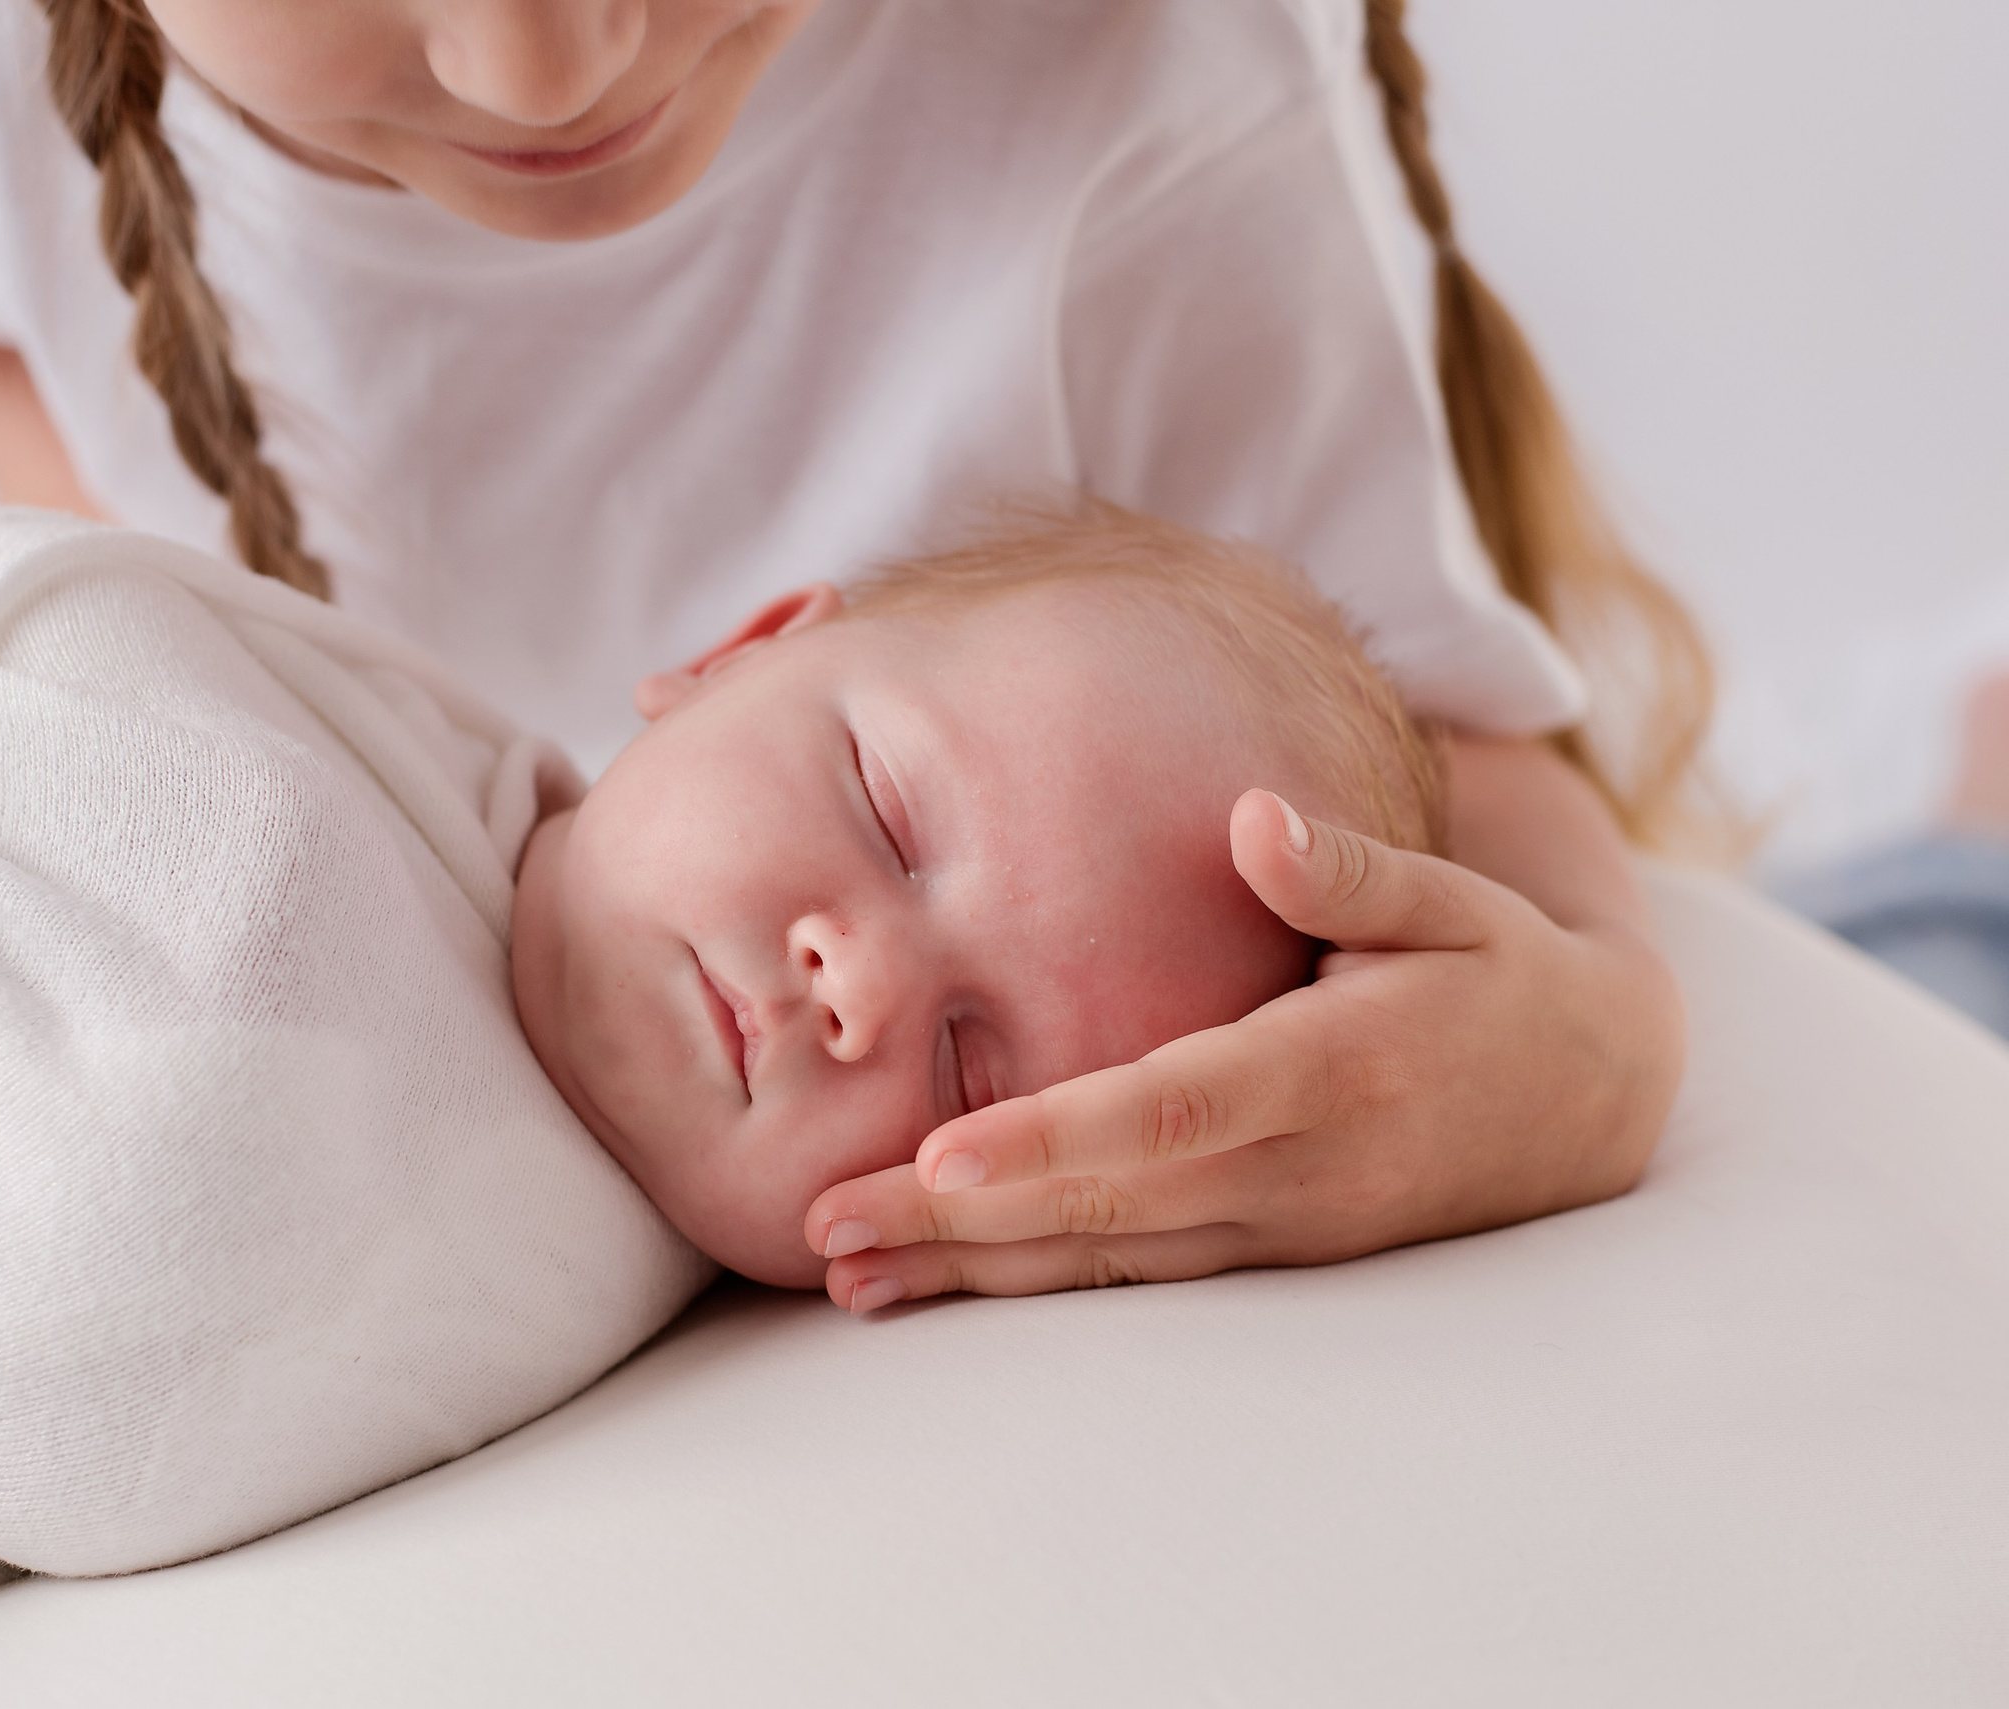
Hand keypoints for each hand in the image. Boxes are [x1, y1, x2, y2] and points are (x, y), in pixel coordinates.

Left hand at [804, 773, 1684, 1311]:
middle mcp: (1296, 1171)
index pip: (1174, 1113)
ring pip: (1105, 1261)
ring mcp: (1281, 1229)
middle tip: (824, 1227)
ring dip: (972, 1271)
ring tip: (845, 1272)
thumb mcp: (1453, 904)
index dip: (1056, 1141)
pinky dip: (1029, 1285)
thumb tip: (1253, 818)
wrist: (1592, 1103)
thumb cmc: (1499, 975)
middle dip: (959, 1222)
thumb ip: (1351, 869)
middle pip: (1106, 1206)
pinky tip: (935, 1286)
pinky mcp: (1269, 1255)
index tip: (945, 1156)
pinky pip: (1131, 1279)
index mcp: (1332, 1070)